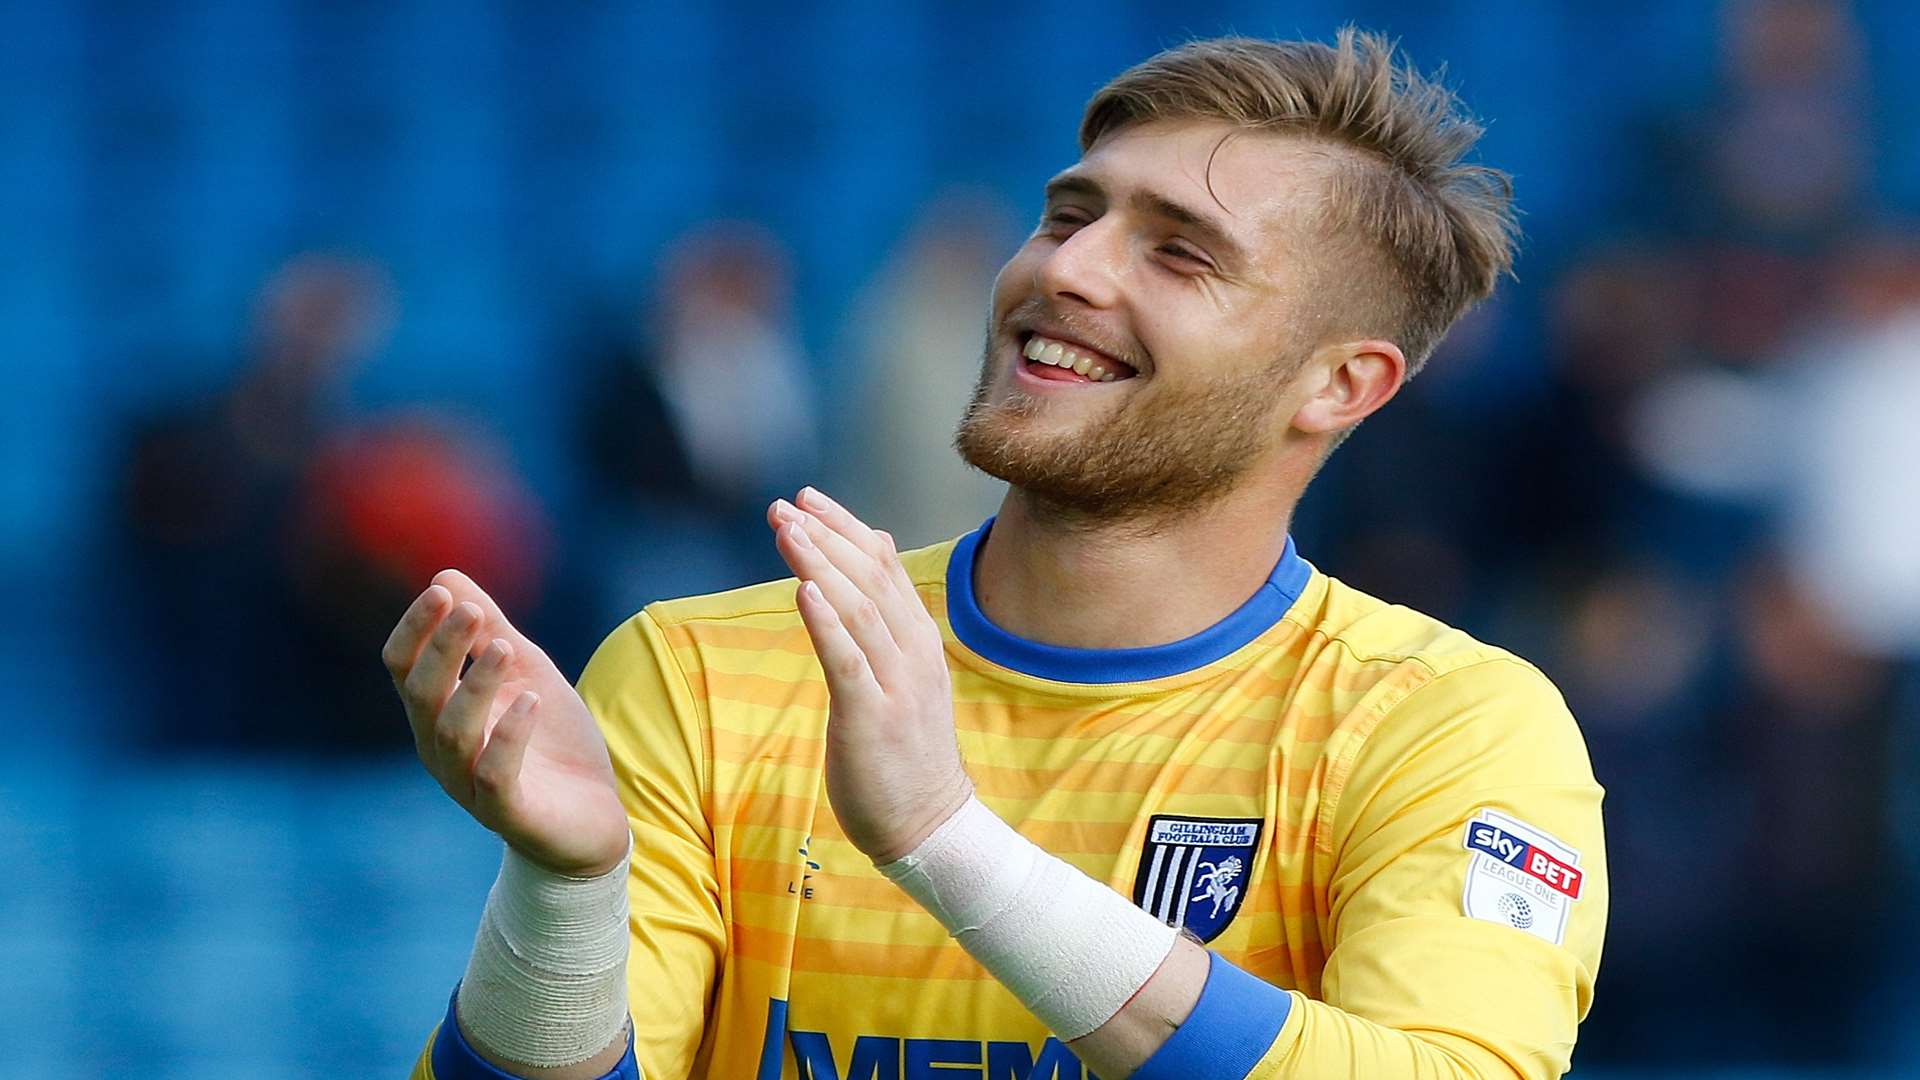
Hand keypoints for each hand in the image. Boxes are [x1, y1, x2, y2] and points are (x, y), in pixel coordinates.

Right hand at [383, 570, 629, 876]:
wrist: (592, 819)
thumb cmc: (549, 742)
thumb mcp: (527, 673)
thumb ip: (490, 631)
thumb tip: (444, 576)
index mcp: (438, 712)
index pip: (404, 666)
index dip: (417, 629)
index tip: (442, 592)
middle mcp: (442, 750)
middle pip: (422, 694)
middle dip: (443, 650)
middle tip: (471, 611)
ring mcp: (471, 786)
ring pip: (453, 734)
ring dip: (476, 686)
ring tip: (505, 647)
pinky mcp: (509, 814)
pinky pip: (495, 776)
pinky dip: (509, 736)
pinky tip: (530, 701)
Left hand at [769, 488, 974, 863]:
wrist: (930, 825)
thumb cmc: (907, 752)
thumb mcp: (905, 673)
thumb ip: (890, 613)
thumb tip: (878, 545)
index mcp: (919, 640)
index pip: (884, 567)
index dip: (846, 528)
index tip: (809, 498)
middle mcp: (913, 654)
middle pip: (869, 579)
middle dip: (826, 536)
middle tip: (784, 505)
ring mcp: (896, 685)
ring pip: (858, 609)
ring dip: (820, 564)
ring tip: (786, 530)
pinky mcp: (872, 718)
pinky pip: (847, 661)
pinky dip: (825, 621)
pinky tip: (803, 589)